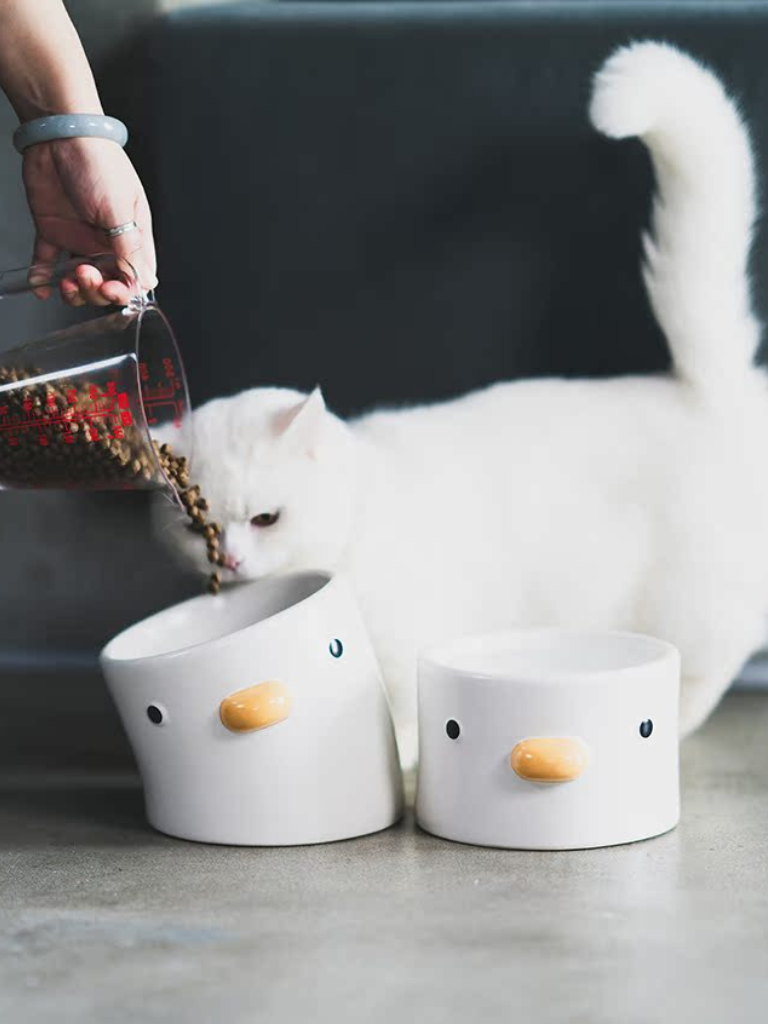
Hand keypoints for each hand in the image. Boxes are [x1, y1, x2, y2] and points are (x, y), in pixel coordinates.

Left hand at [21, 135, 156, 305]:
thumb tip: (145, 282)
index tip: (110, 288)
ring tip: (65, 281)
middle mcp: (106, 241)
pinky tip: (40, 286)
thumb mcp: (120, 209)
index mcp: (131, 236)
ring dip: (72, 289)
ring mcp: (79, 237)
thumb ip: (129, 249)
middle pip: (105, 283)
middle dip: (95, 290)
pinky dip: (42, 277)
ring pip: (77, 278)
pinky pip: (47, 261)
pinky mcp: (53, 230)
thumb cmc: (99, 163)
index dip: (122, 290)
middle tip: (84, 276)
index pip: (132, 276)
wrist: (60, 135)